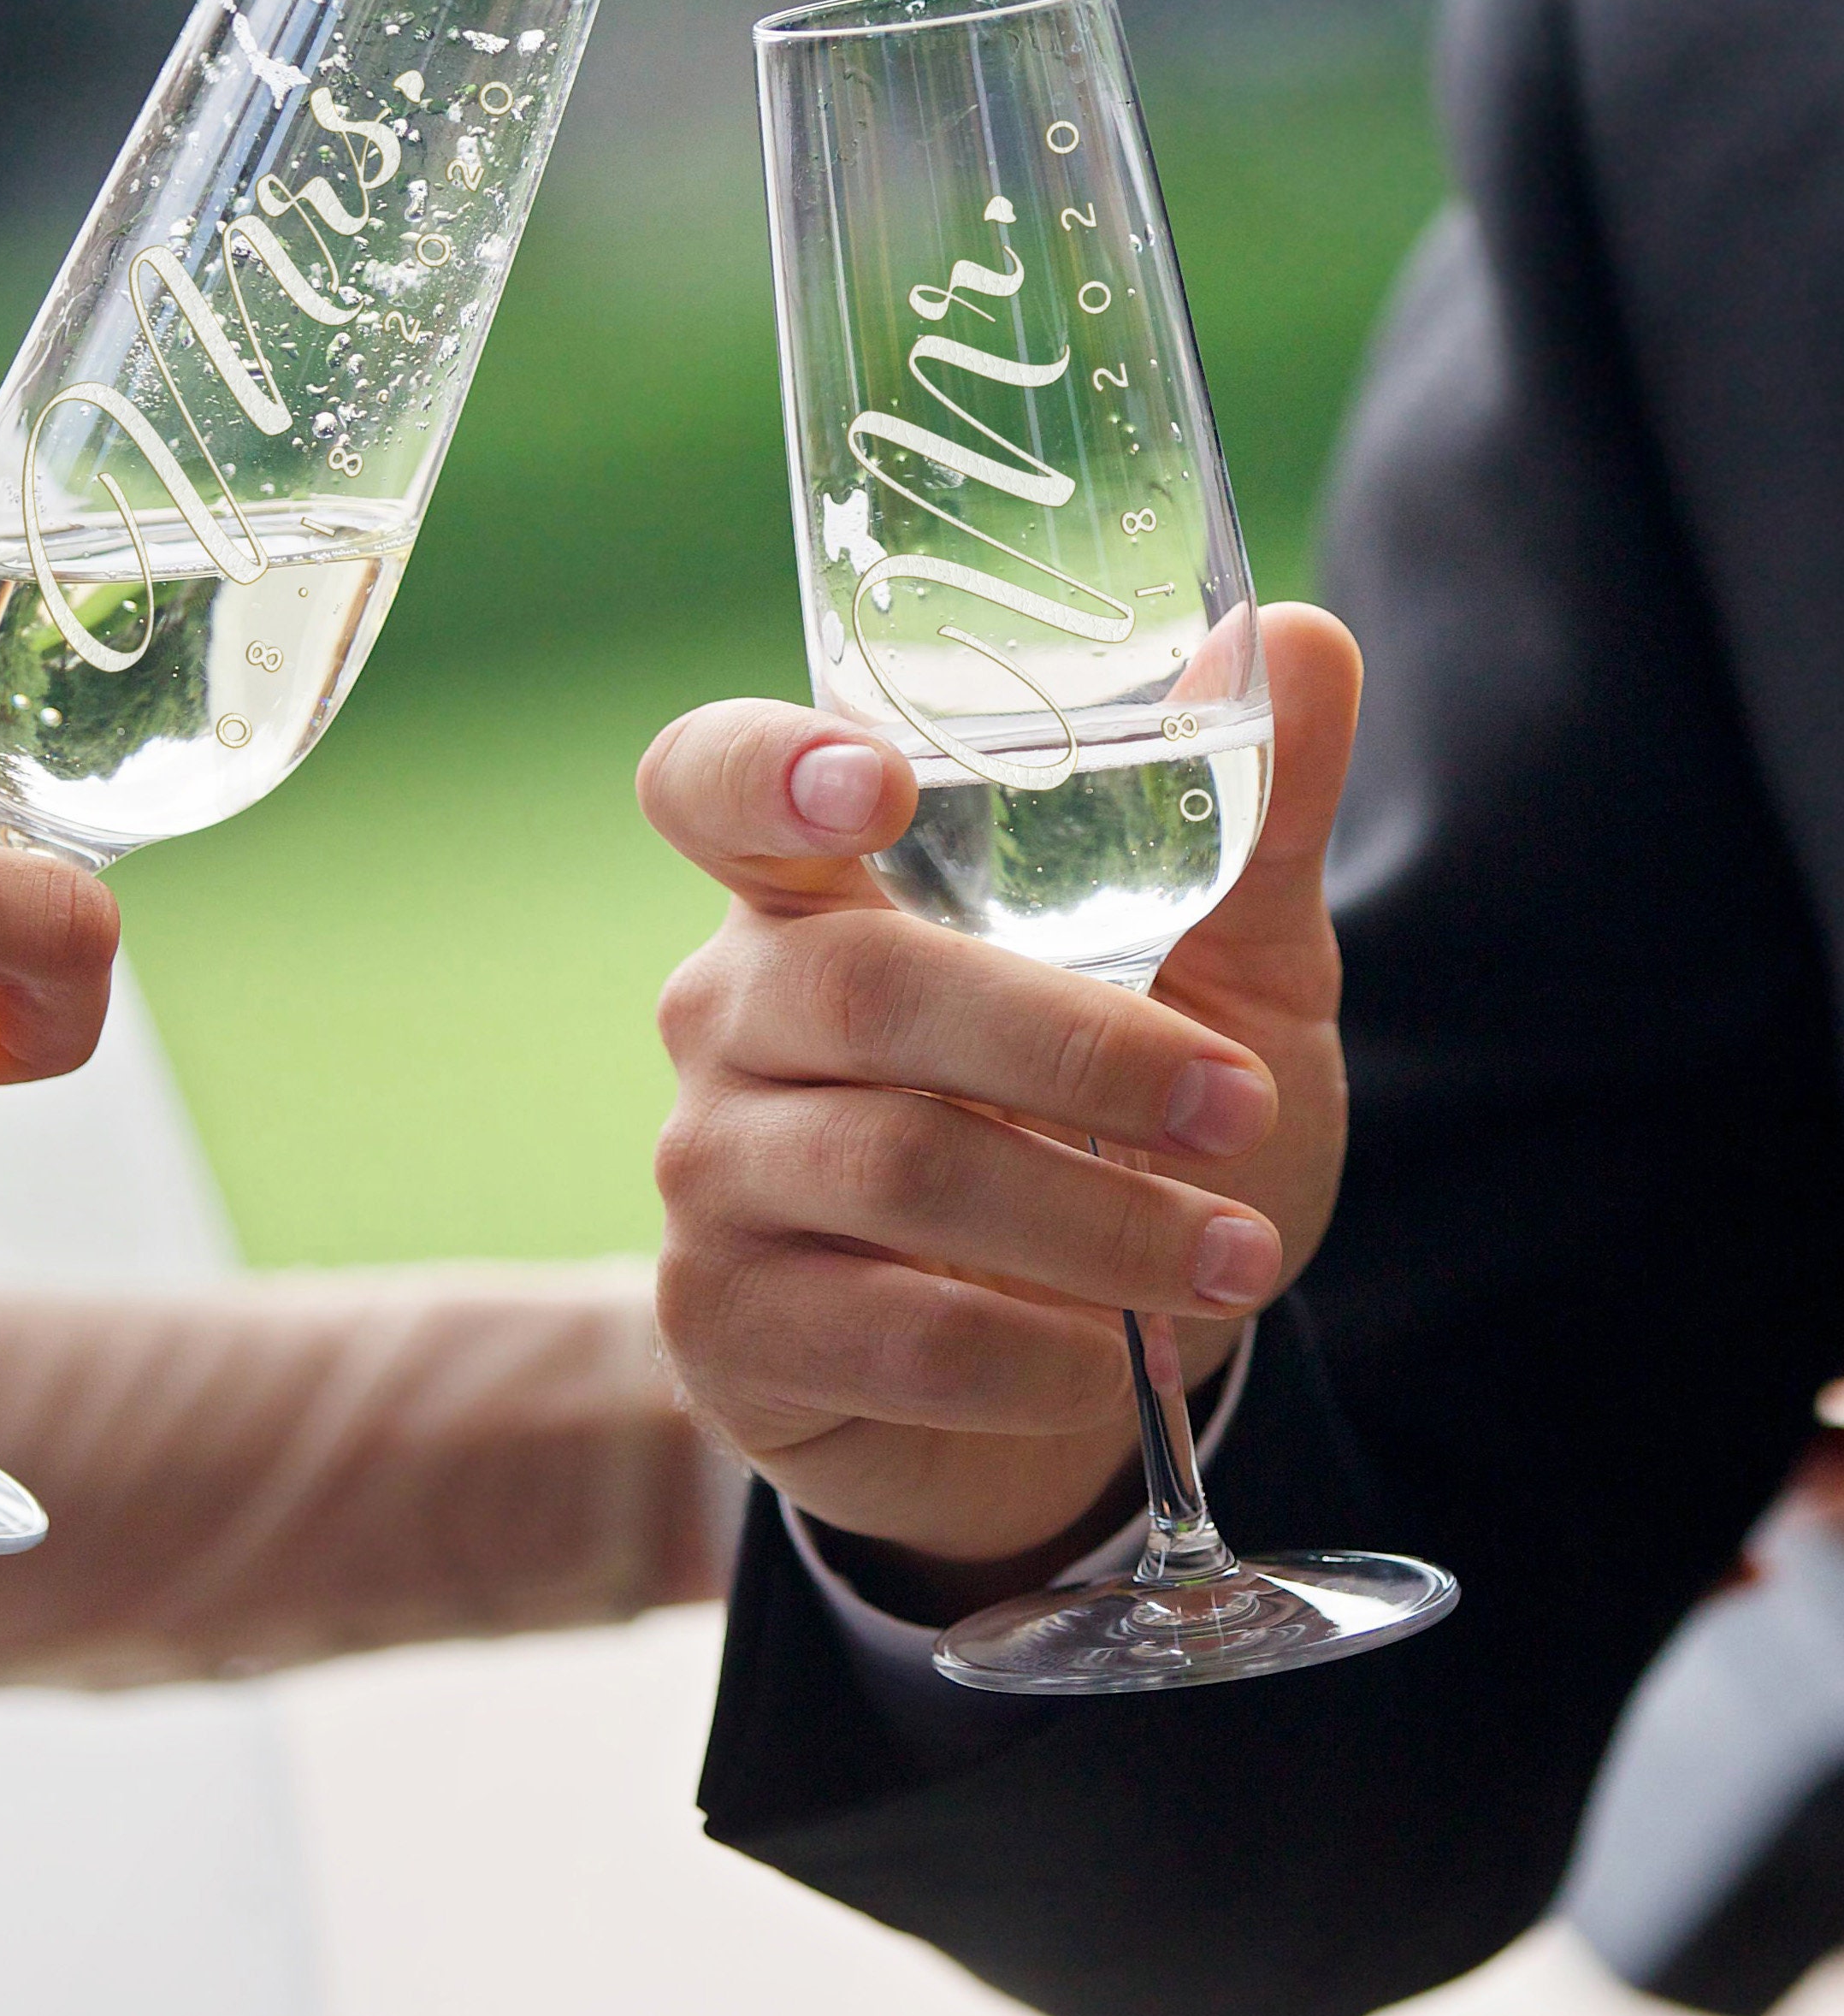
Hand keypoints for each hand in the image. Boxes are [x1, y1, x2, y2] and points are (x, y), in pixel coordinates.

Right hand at [638, 606, 1359, 1592]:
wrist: (1070, 1376)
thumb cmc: (1119, 1133)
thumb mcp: (1217, 972)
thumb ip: (1246, 820)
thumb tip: (1304, 640)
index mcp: (813, 889)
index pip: (711, 783)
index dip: (768, 770)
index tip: (883, 787)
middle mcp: (730, 1010)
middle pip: (857, 988)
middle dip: (1073, 1049)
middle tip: (1234, 1105)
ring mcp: (711, 1171)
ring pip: (891, 1166)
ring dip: (1094, 1221)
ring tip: (1236, 1257)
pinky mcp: (728, 1326)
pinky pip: (890, 1332)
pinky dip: (1038, 1353)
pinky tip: (1117, 1359)